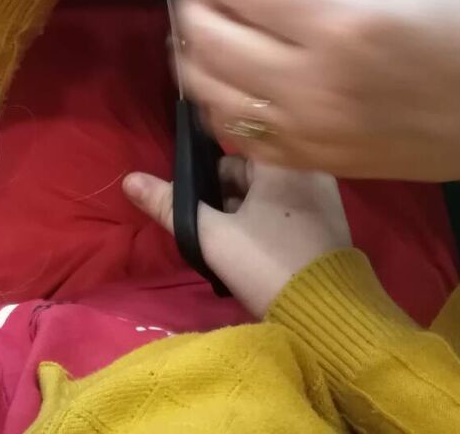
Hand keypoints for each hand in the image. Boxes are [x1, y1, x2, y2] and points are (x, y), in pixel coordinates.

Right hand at [124, 160, 351, 317]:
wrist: (326, 316)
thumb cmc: (267, 264)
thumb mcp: (212, 236)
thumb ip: (170, 206)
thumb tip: (129, 180)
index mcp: (282, 161)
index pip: (233, 142)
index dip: (205, 164)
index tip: (192, 191)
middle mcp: (308, 169)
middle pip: (248, 169)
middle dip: (221, 193)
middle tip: (207, 225)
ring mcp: (323, 196)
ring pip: (265, 191)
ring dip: (241, 209)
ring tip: (226, 241)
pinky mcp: (329, 221)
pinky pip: (284, 207)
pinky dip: (264, 219)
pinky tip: (251, 247)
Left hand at [173, 0, 459, 186]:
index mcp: (338, 25)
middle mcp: (312, 82)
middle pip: (210, 44)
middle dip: (191, 14)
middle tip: (197, 0)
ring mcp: (308, 130)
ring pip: (211, 95)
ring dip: (191, 61)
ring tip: (197, 39)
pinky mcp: (312, 161)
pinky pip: (238, 135)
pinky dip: (216, 106)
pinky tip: (224, 84)